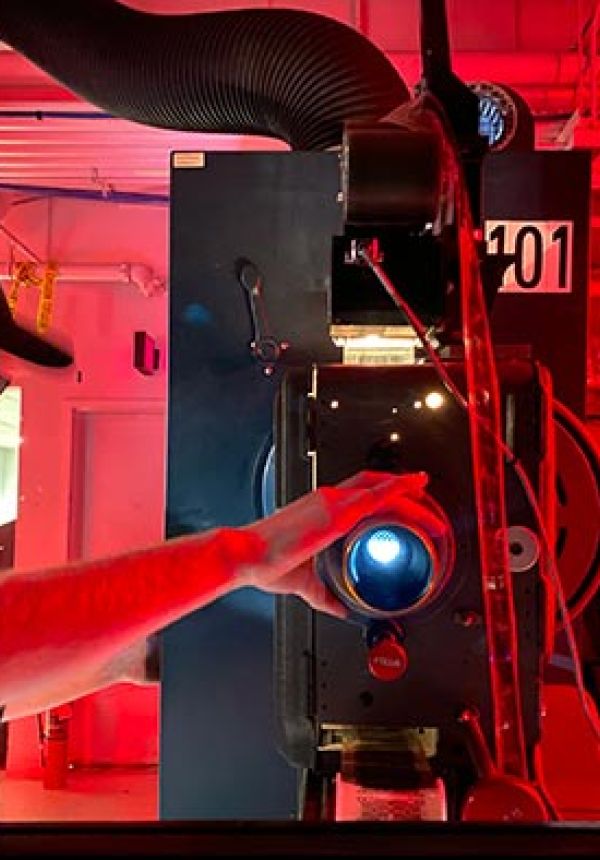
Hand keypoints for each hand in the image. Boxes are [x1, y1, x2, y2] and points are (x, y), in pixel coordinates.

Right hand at [240, 470, 439, 616]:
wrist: (247, 554)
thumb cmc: (265, 562)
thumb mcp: (302, 581)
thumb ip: (324, 594)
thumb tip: (340, 609)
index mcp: (320, 510)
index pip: (357, 492)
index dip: (380, 489)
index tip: (398, 494)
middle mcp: (328, 499)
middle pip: (373, 483)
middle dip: (400, 487)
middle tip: (422, 493)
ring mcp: (333, 503)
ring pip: (381, 488)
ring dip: (409, 492)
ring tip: (428, 502)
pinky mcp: (337, 513)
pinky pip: (377, 496)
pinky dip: (399, 491)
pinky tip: (414, 493)